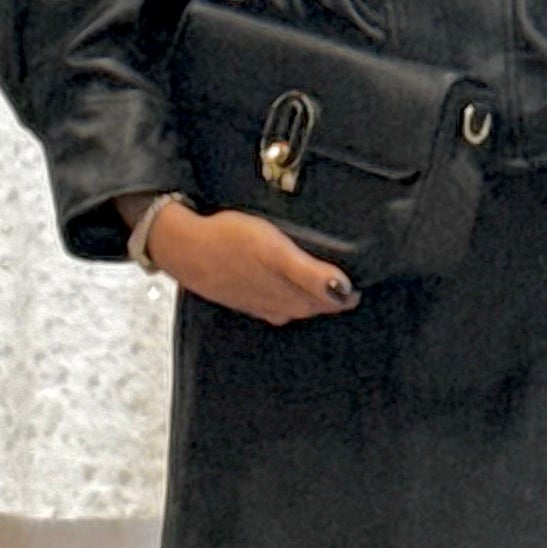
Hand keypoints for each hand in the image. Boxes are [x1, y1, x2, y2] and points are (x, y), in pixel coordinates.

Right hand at [145, 202, 360, 326]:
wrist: (183, 247)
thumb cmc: (229, 241)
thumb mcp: (276, 252)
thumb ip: (310, 274)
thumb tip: (343, 291)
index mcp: (290, 295)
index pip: (331, 300)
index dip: (348, 293)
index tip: (363, 281)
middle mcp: (278, 304)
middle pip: (316, 306)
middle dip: (335, 298)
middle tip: (352, 283)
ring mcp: (261, 303)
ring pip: (298, 306)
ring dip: (314, 298)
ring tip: (328, 285)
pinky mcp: (246, 297)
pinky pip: (276, 302)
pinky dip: (290, 297)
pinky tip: (289, 289)